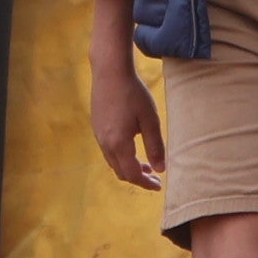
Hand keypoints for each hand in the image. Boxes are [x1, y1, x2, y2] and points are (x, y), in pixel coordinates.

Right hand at [90, 54, 164, 189]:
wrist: (110, 71)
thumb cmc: (133, 93)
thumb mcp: (150, 120)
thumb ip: (155, 146)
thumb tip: (161, 169)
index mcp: (119, 144)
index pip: (132, 174)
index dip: (146, 183)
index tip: (158, 186)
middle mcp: (105, 143)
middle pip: (121, 172)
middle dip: (138, 177)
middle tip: (155, 176)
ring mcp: (98, 135)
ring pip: (113, 162)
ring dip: (129, 167)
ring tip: (146, 163)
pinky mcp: (96, 127)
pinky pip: (108, 151)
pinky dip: (121, 156)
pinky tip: (132, 147)